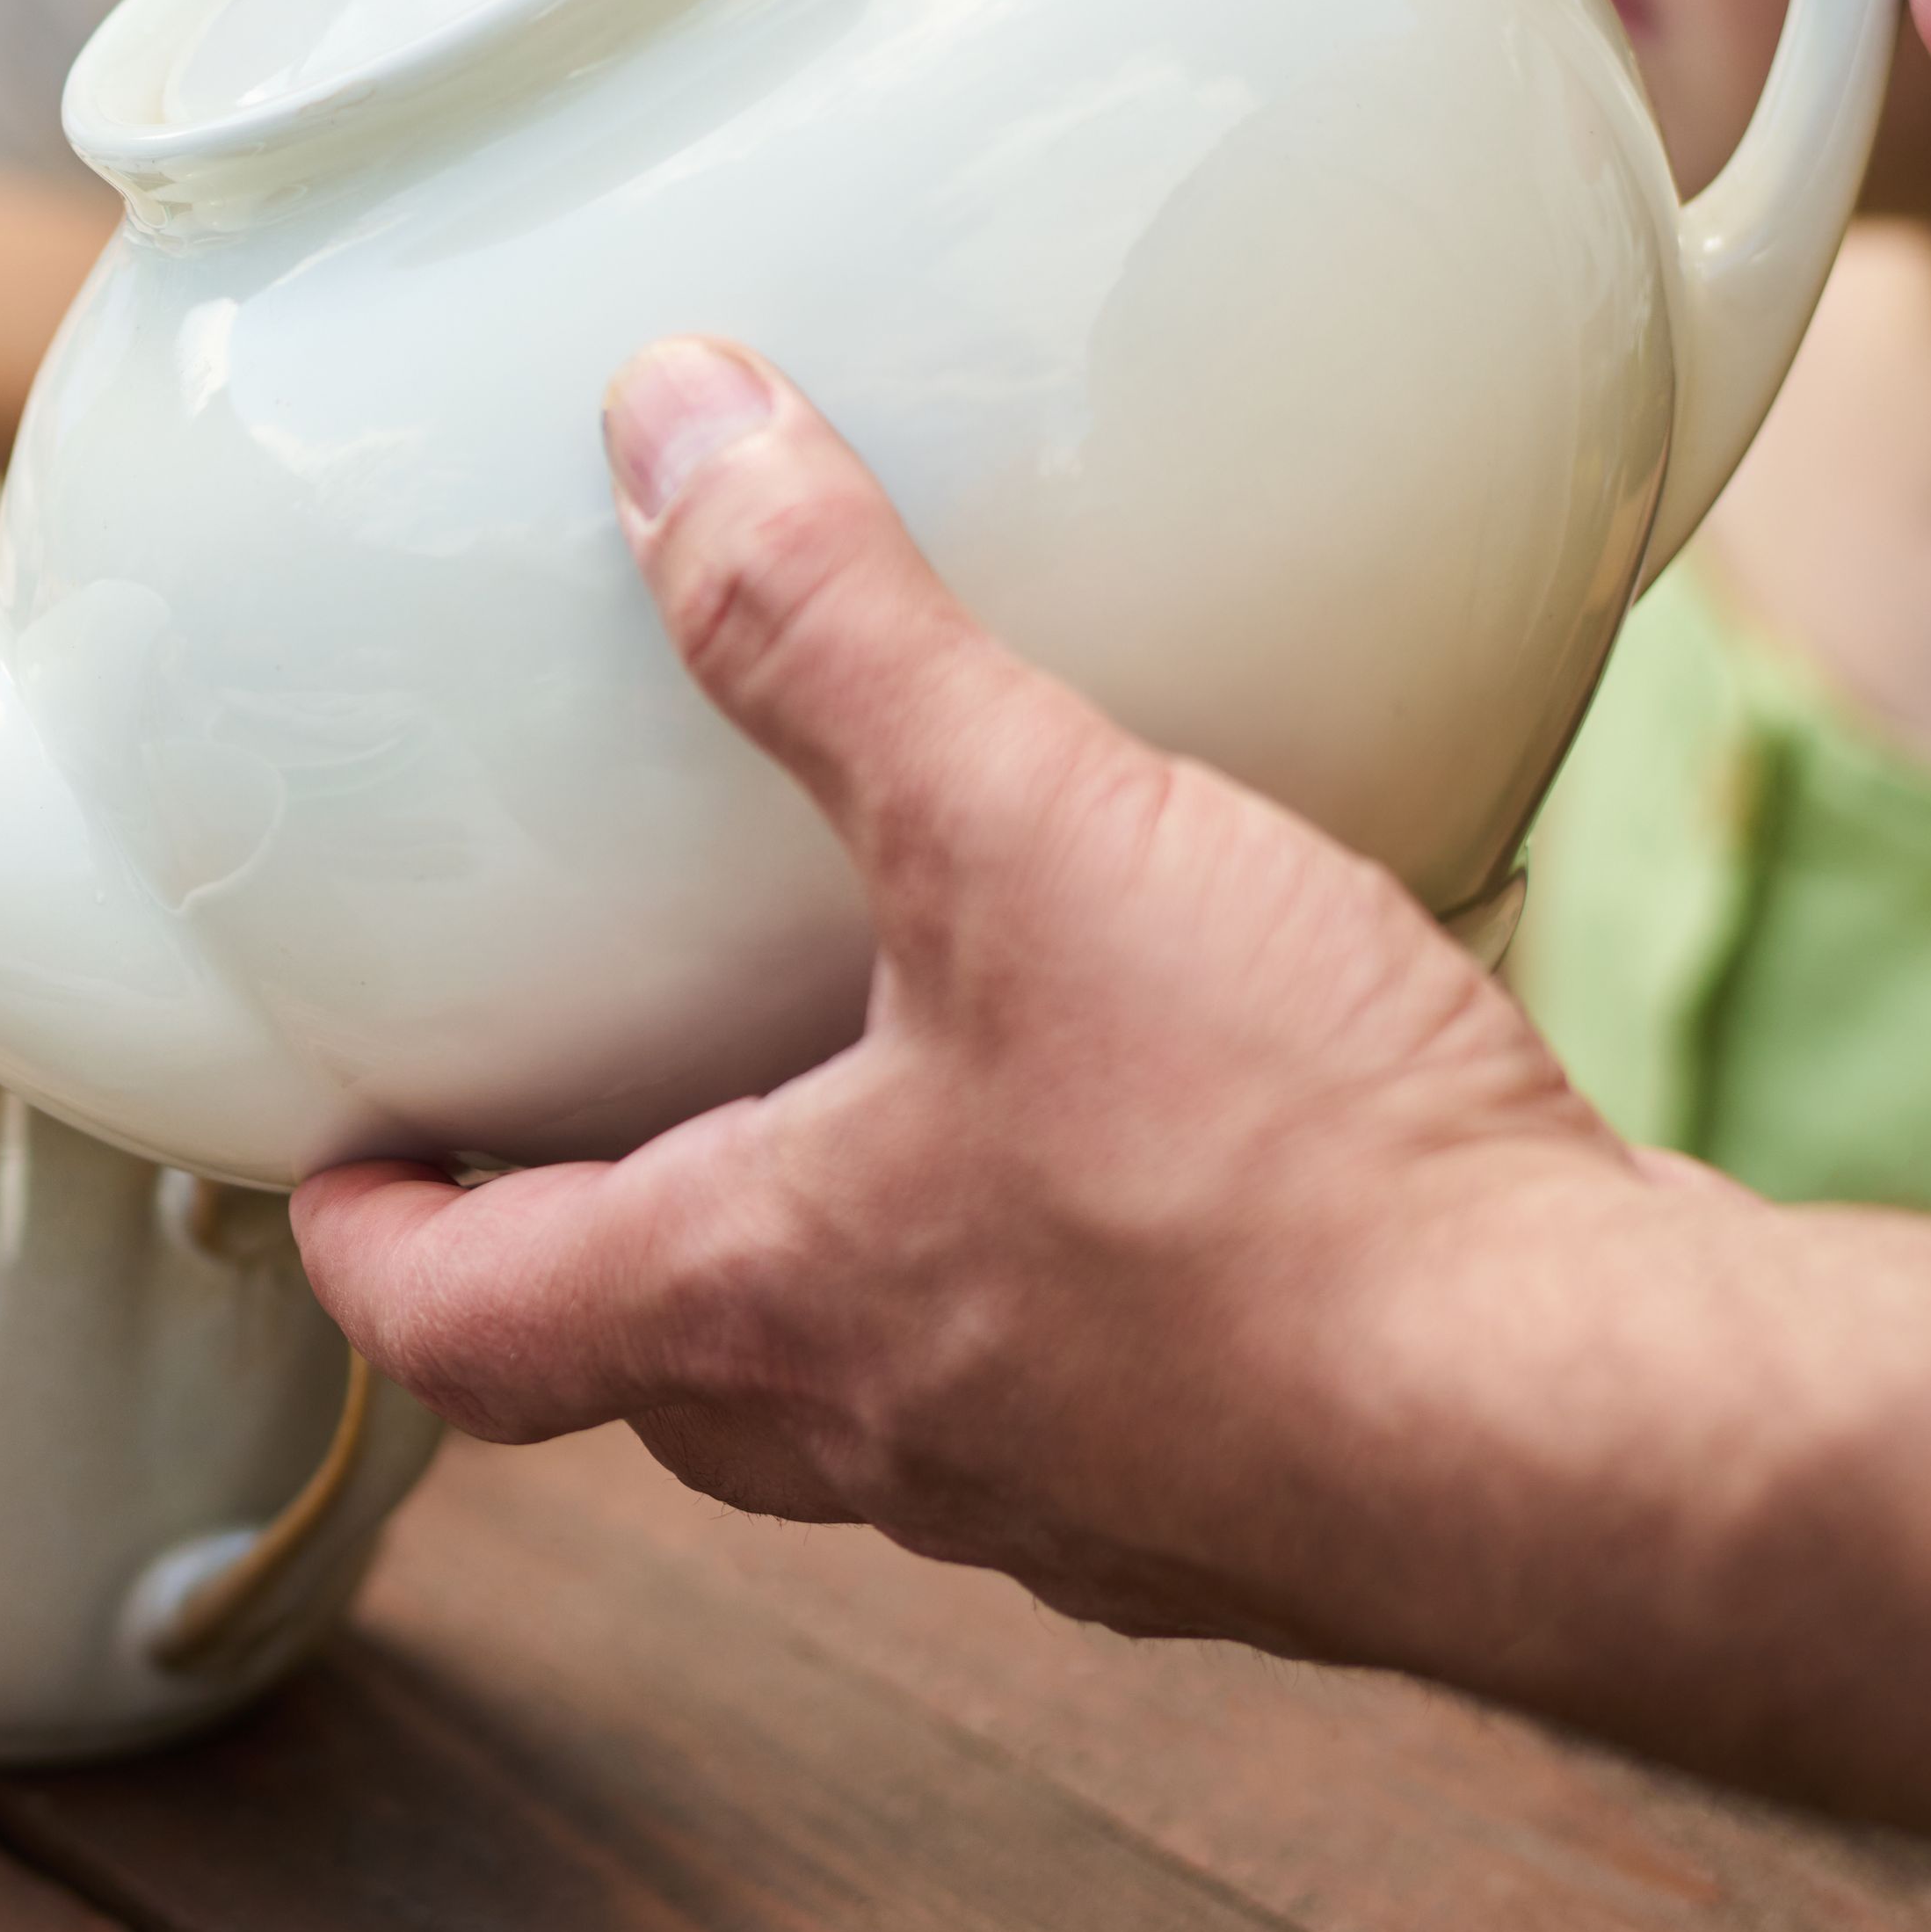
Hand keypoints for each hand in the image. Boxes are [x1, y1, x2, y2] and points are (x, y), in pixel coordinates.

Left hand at [292, 341, 1656, 1646]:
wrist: (1602, 1430)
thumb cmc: (1292, 1188)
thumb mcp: (1030, 841)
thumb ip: (839, 638)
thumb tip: (680, 438)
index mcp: (759, 1310)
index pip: (460, 1327)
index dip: (366, 1244)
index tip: (328, 1175)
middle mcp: (892, 1438)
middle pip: (654, 1373)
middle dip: (590, 1247)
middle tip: (570, 1110)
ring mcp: (1083, 1493)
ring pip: (873, 1391)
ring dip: (833, 1258)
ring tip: (859, 1084)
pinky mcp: (1262, 1487)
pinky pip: (1101, 1376)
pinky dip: (1069, 1260)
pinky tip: (1173, 1117)